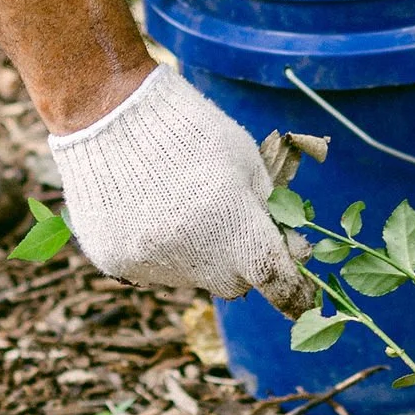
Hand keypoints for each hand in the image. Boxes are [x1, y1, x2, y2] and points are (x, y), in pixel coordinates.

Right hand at [48, 64, 316, 315]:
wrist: (110, 112)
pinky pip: (150, 270)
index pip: (278, 280)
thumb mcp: (245, 157)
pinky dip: (155, 249)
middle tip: (226, 224)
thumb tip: (283, 247)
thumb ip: (265, 207)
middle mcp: (196, 255)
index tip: (305, 302)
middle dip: (238, 262)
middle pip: (233, 283)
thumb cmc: (190, 128)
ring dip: (194, 254)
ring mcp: (152, 264)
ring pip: (190, 277)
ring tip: (174, 204)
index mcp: (236, 226)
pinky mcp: (117, 263)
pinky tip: (145, 210)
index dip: (295, 294)